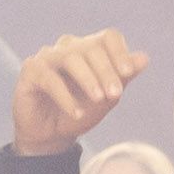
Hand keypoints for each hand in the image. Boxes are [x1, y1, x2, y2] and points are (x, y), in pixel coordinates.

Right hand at [9, 31, 150, 155]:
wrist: (52, 136)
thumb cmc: (80, 112)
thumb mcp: (107, 98)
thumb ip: (123, 78)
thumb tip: (144, 58)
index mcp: (89, 49)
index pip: (107, 37)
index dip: (119, 52)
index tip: (128, 73)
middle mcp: (67, 48)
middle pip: (91, 47)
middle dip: (106, 71)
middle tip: (115, 94)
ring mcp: (47, 57)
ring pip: (70, 58)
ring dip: (88, 79)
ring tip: (98, 100)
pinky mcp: (30, 71)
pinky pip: (50, 79)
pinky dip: (66, 97)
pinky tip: (77, 113)